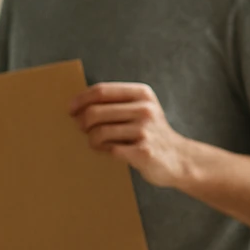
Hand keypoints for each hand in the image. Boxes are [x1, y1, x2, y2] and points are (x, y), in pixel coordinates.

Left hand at [70, 82, 196, 188]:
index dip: (80, 100)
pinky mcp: (143, 152)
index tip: (70, 110)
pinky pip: (109, 149)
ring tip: (97, 142)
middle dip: (81, 123)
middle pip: (94, 112)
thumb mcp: (140, 108)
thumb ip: (115, 102)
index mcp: (142, 94)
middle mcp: (145, 109)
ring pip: (98, 132)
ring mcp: (145, 131)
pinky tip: (108, 151)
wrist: (179, 158)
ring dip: (91, 140)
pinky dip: (103, 151)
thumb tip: (76, 105)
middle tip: (82, 130)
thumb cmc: (150, 132)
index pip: (100, 91)